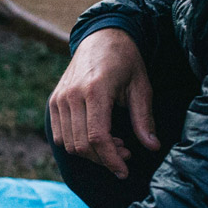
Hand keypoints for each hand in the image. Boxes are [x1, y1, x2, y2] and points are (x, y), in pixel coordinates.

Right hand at [48, 28, 156, 178]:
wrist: (101, 37)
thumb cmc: (125, 61)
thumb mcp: (141, 86)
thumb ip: (144, 118)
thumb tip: (152, 147)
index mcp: (95, 90)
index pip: (97, 137)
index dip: (111, 159)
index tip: (124, 171)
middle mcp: (72, 95)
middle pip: (81, 144)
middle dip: (104, 158)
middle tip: (126, 155)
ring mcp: (59, 98)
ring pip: (68, 143)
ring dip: (91, 153)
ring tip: (115, 144)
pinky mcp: (54, 101)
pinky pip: (60, 135)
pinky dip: (78, 144)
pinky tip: (98, 137)